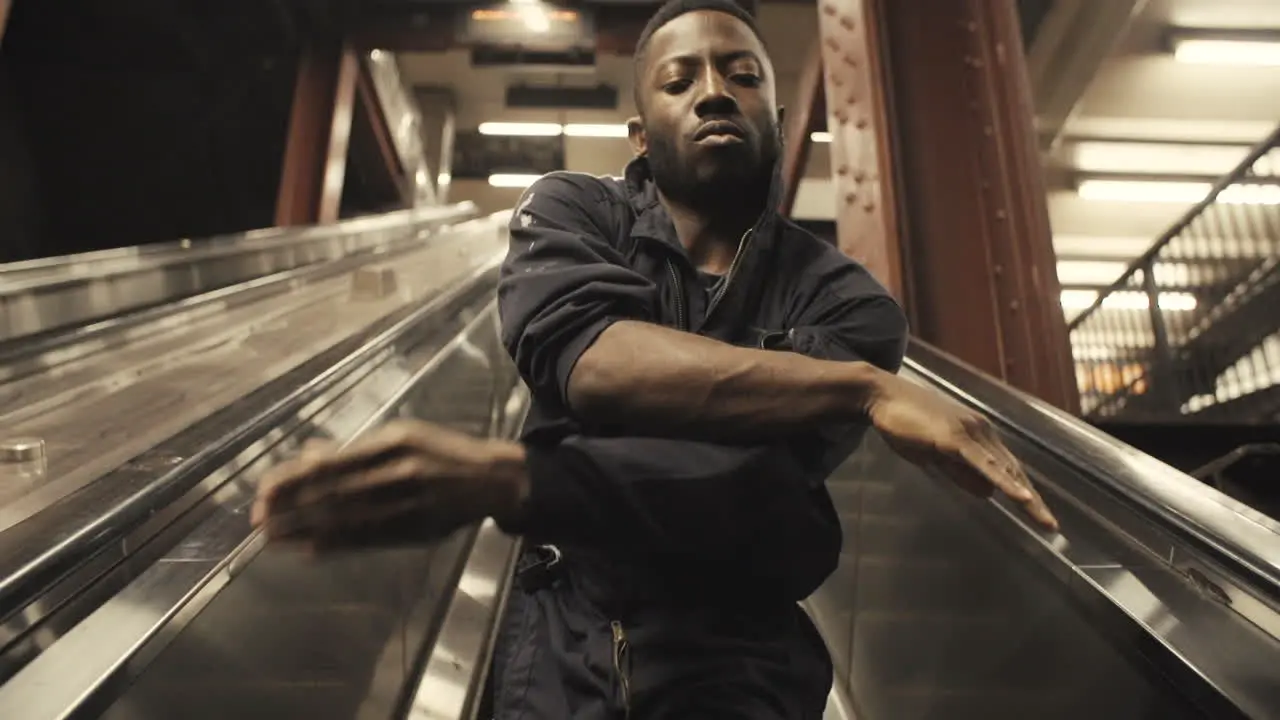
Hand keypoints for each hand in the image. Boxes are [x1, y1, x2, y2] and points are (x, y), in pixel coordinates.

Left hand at [250, 420, 529, 551]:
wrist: (492, 480)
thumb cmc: (442, 452)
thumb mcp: (403, 435)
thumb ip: (356, 448)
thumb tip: (308, 453)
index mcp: (395, 443)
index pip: (333, 463)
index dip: (294, 479)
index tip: (264, 490)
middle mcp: (400, 473)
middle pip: (333, 494)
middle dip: (291, 508)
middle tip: (257, 519)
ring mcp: (408, 506)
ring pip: (346, 520)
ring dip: (305, 531)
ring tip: (273, 538)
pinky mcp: (414, 531)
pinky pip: (368, 540)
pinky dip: (336, 545)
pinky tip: (310, 551)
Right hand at [866, 374, 1058, 531]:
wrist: (883, 395)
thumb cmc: (904, 422)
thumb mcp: (935, 455)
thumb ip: (961, 473)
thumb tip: (988, 493)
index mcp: (978, 436)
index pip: (1007, 469)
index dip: (1023, 492)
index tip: (1038, 515)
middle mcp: (981, 432)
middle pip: (1013, 471)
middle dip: (1033, 501)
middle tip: (1050, 526)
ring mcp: (970, 433)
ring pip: (1004, 470)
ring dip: (1026, 497)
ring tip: (1043, 520)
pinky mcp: (956, 437)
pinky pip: (984, 464)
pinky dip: (1004, 482)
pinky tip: (1019, 497)